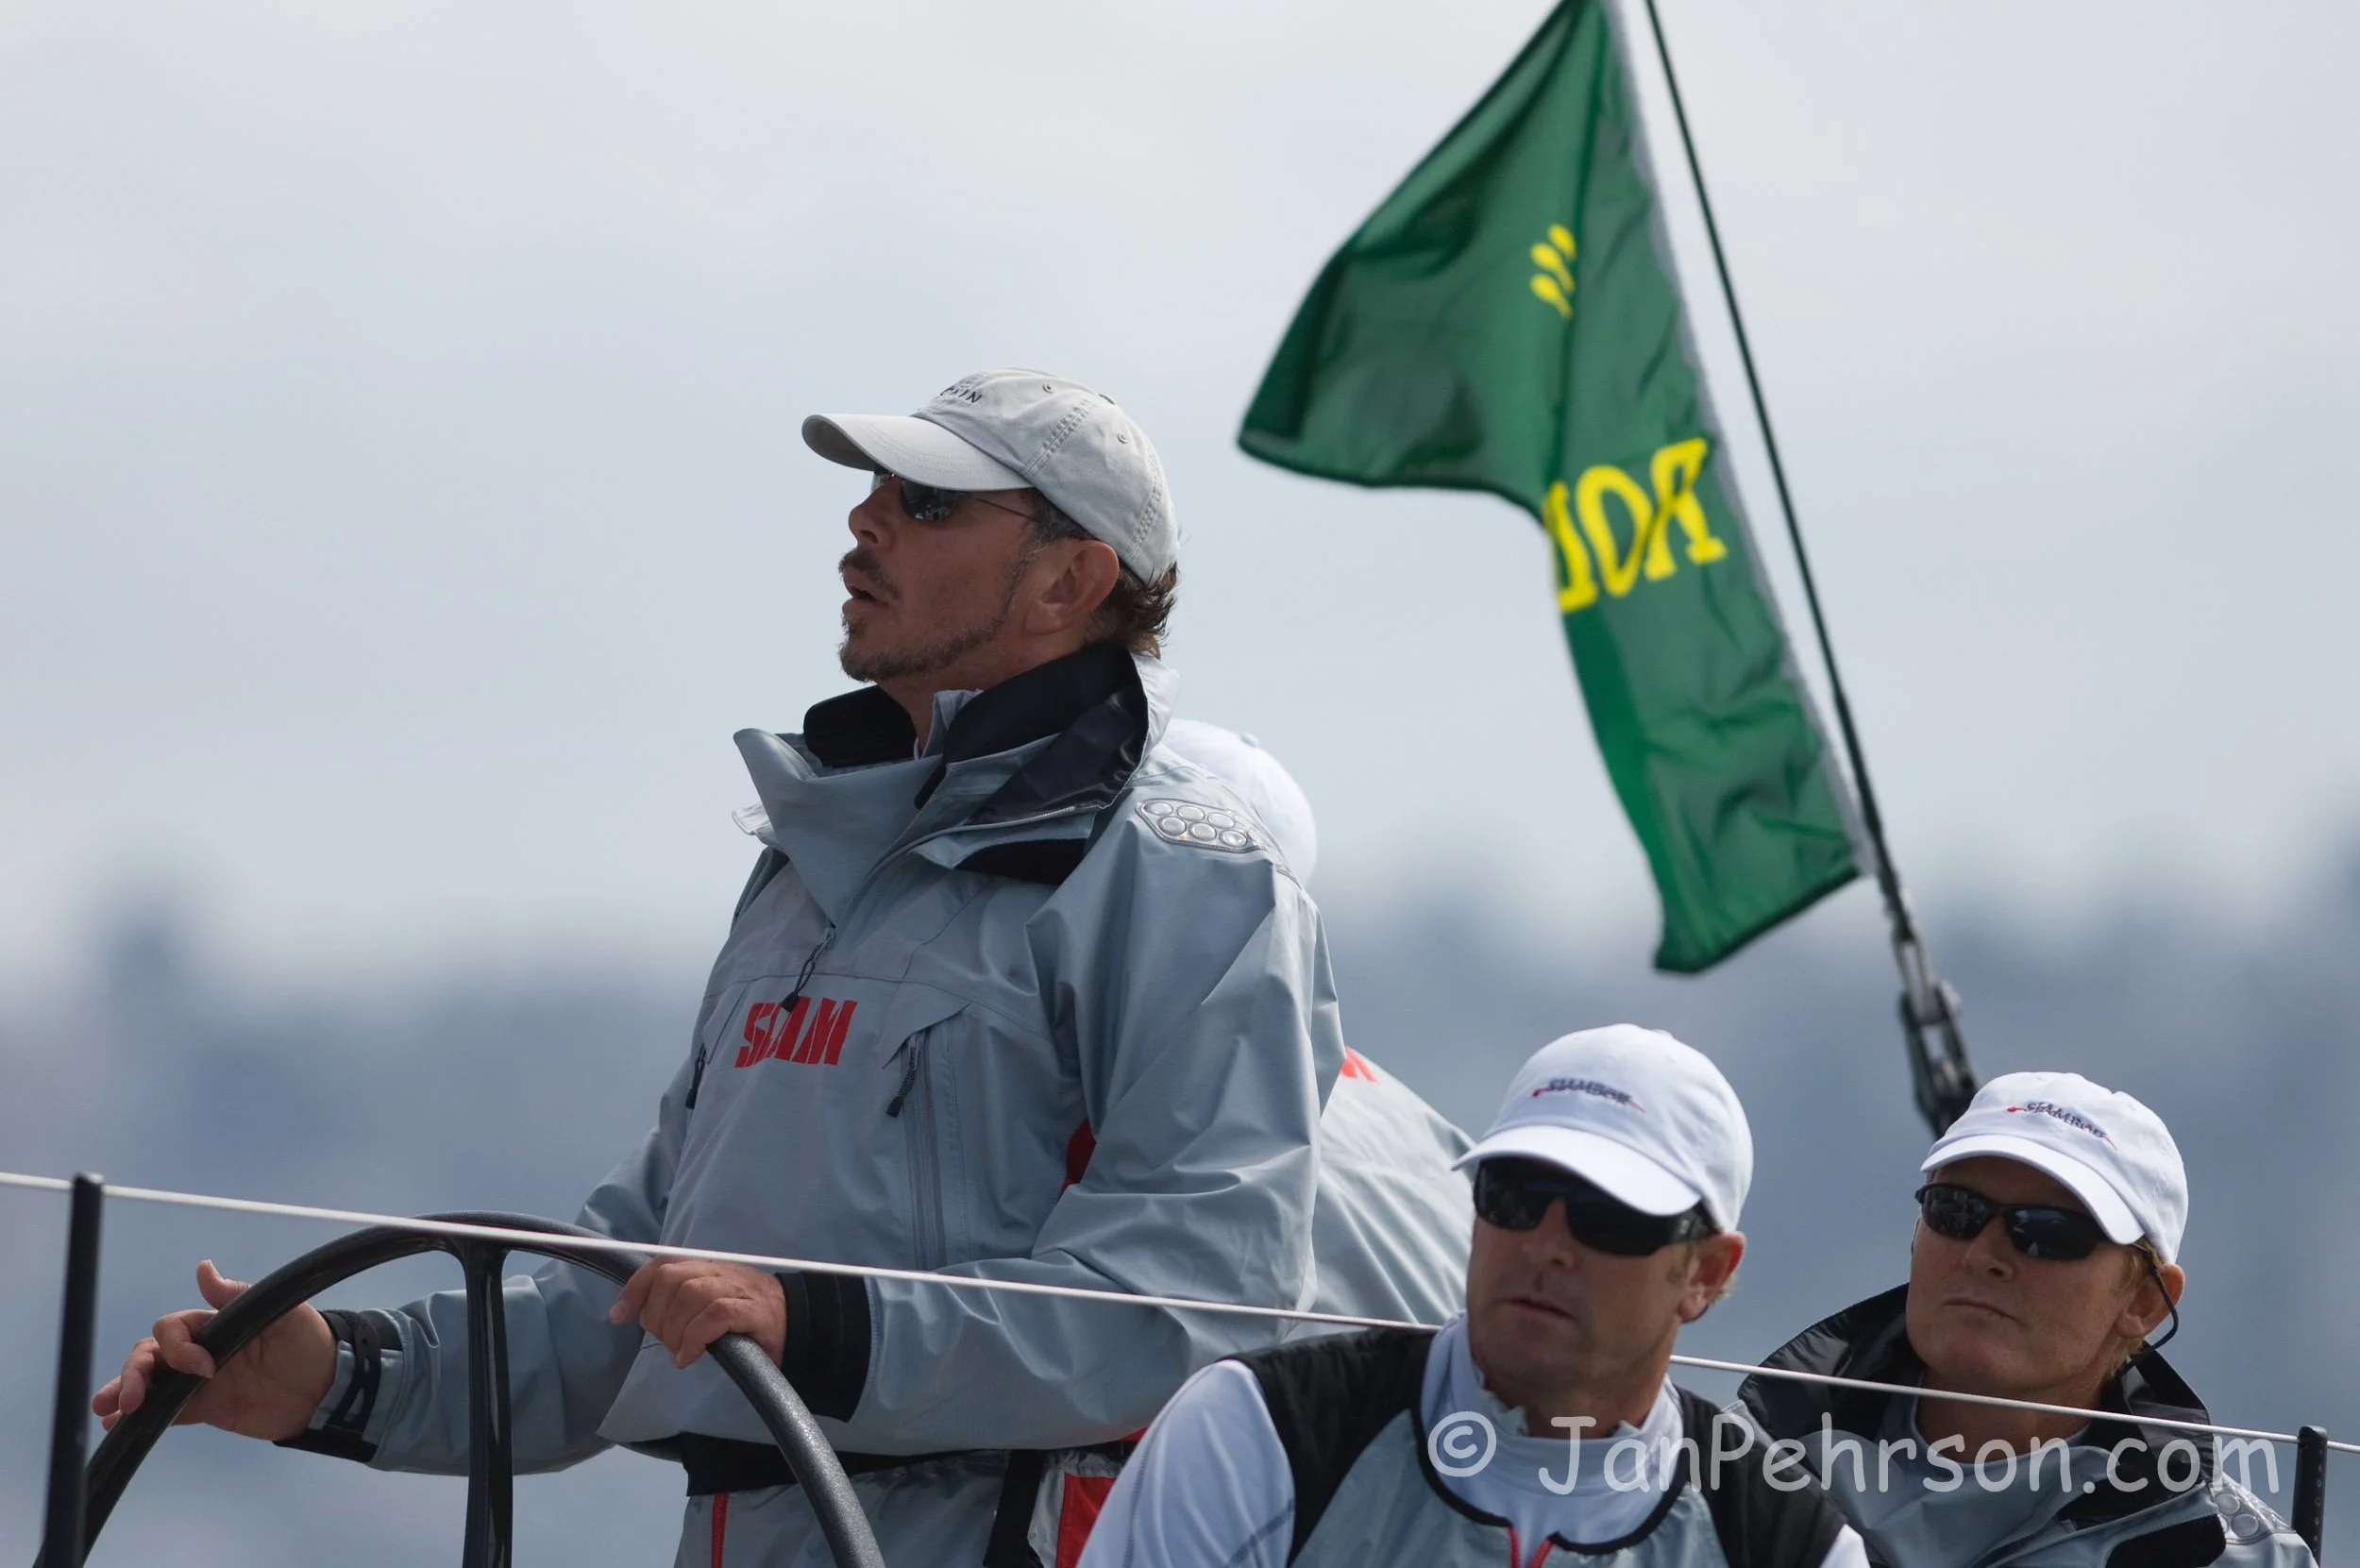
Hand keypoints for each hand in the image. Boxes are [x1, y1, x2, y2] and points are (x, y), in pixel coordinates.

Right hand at [93, 1261, 334, 1440]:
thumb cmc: (309, 1342)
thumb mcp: (282, 1313)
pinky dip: (140, 1418)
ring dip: (124, 1390)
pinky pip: (165, 1412)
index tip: (204, 1369)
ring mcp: (199, 1381)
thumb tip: (203, 1269)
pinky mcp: (205, 1408)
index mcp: (215, 1324)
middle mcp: (200, 1350)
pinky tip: (116, 1426)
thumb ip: (239, 1296)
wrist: (328, 1388)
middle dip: (134, 1372)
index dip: (177, 1347)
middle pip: (151, 1354)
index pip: (173, 1328)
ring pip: (150, 1382)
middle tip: (129, 1398)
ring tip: (106, 1408)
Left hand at [608, 1259, 786, 1368]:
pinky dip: (695, 1337)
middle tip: (666, 1341)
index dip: (635, 1288)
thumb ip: (680, 1301)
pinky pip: (715, 1316)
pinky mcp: (754, 1311)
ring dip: (676, 1330)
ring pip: (691, 1295)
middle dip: (657, 1315)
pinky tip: (692, 1355)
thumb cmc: (748, 1318)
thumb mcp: (711, 1303)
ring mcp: (739, 1289)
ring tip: (682, 1351)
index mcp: (707, 1267)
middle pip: (671, 1279)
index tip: (618, 1316)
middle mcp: (721, 1271)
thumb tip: (640, 1313)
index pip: (662, 1264)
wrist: (800, 1324)